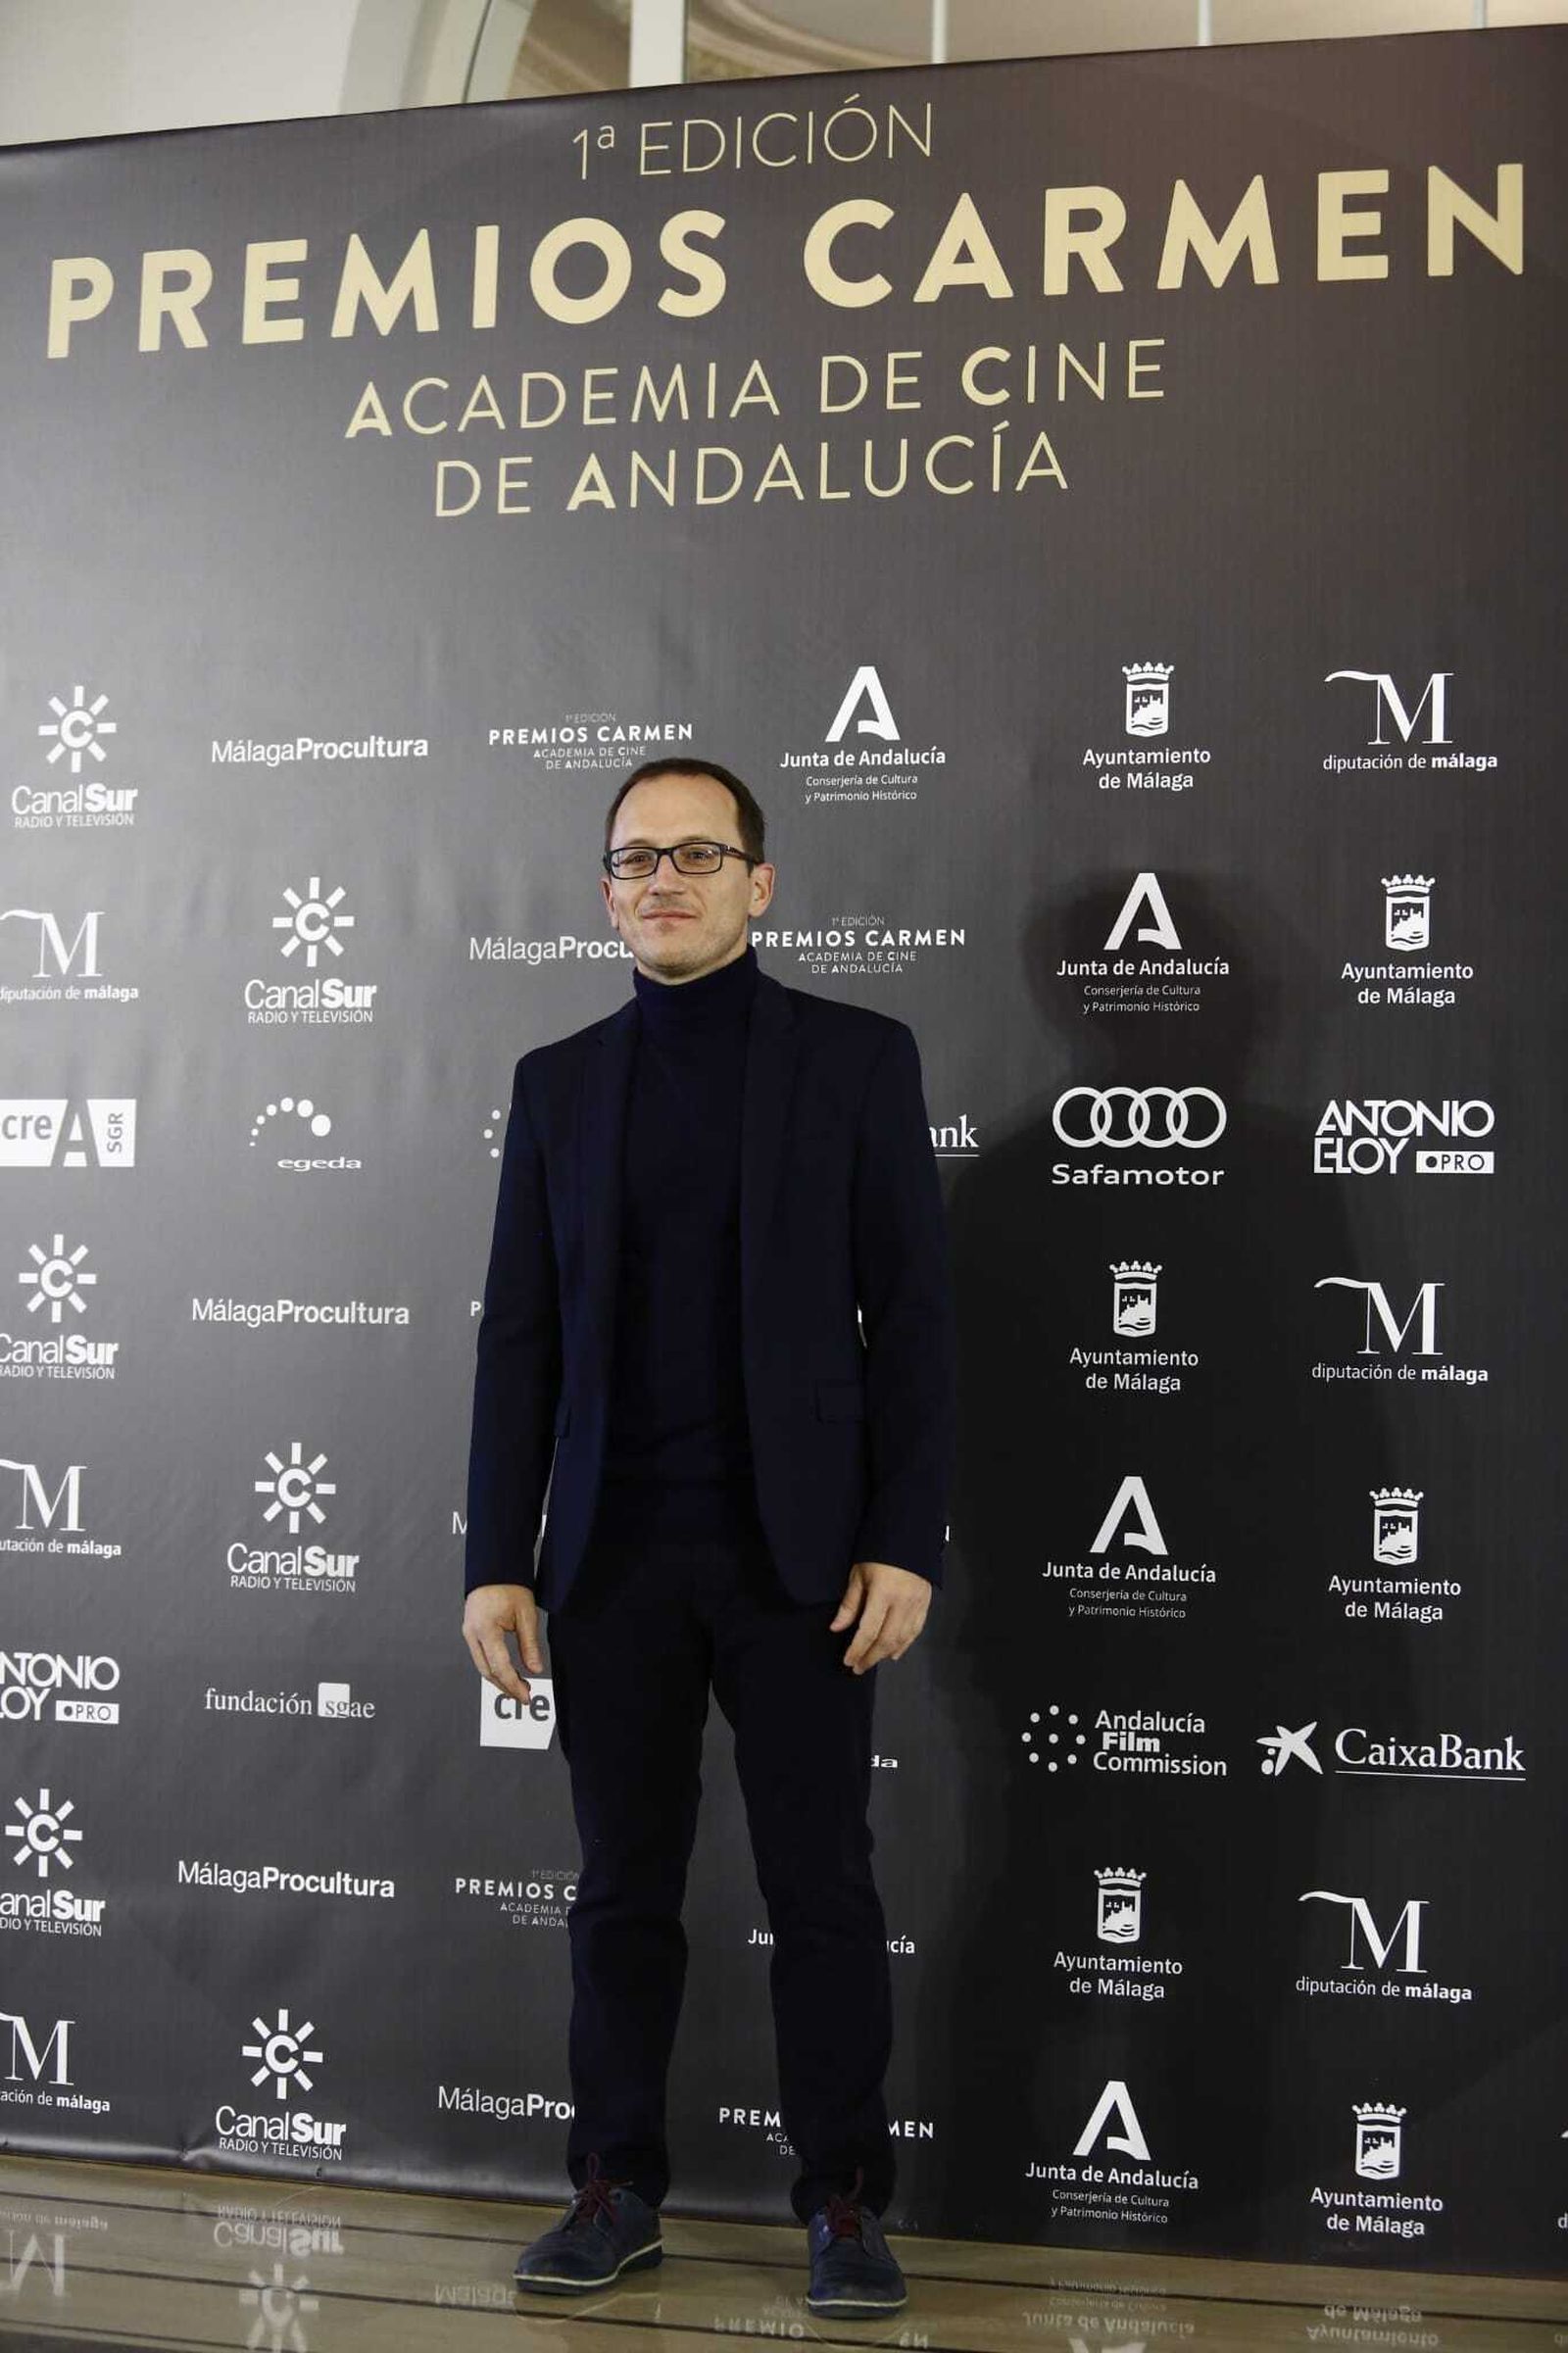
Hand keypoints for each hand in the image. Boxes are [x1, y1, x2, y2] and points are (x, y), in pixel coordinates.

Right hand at [462, 1582, 544, 1703]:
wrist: (494, 1568)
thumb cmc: (509, 1586)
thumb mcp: (526, 1615)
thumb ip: (529, 1645)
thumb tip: (535, 1669)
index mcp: (485, 1629)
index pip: (499, 1666)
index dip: (513, 1684)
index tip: (526, 1695)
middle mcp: (472, 1633)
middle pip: (487, 1671)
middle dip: (506, 1687)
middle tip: (524, 1696)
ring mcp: (468, 1633)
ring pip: (482, 1666)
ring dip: (499, 1679)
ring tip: (519, 1687)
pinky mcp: (471, 1631)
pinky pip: (480, 1656)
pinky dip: (494, 1668)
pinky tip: (508, 1673)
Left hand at [830, 1560, 930, 1673]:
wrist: (909, 1536)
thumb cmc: (878, 1553)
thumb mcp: (858, 1574)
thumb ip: (850, 1604)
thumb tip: (836, 1628)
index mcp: (884, 1594)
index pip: (869, 1630)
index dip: (858, 1649)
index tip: (848, 1661)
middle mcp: (903, 1603)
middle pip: (887, 1640)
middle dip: (871, 1656)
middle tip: (858, 1667)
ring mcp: (917, 1604)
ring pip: (902, 1638)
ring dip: (886, 1654)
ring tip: (871, 1660)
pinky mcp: (926, 1604)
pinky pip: (916, 1631)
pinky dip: (904, 1645)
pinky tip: (894, 1654)